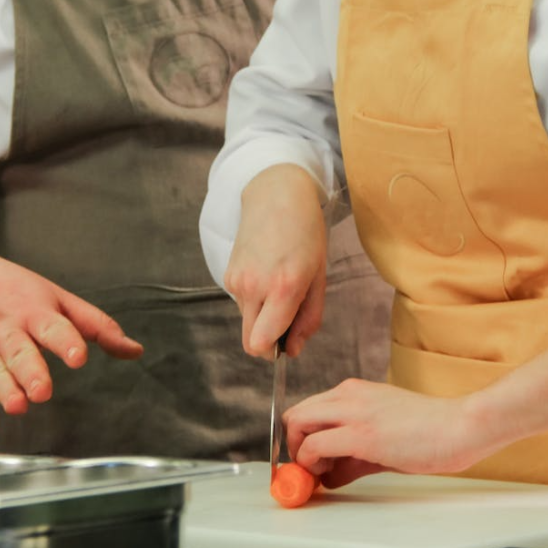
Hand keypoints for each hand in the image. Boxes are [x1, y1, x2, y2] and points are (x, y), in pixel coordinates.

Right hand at [0, 244, 143, 436]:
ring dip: (6, 391)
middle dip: (31, 372)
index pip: (53, 327)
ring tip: (20, 406)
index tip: (78, 357)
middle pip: (20, 352)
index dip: (66, 342)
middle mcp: (7, 330)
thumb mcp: (57, 298)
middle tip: (44, 390)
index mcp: (34, 311)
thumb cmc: (13, 292)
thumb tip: (134, 350)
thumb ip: (96, 326)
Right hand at [223, 164, 327, 357]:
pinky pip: (242, 303)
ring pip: (247, 322)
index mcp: (283, 288)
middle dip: (268, 340)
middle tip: (288, 316)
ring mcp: (236, 280)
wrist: (276, 196)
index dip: (275, 351)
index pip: (262, 344)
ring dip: (263, 315)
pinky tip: (267, 273)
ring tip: (279, 283)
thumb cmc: (305, 233)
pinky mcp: (228, 274)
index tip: (288, 341)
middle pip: (250, 341)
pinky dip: (255, 299)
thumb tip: (292, 351)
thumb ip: (308, 319)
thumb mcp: (319, 277)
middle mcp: (254, 286)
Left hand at [283, 344, 547, 488]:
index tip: (307, 461)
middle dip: (293, 445)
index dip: (300, 438)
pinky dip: (310, 463)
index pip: (308, 409)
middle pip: (295, 414)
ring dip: (299, 454)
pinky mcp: (360, 434)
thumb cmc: (431, 430)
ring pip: (297, 425)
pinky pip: (314, 446)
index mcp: (354, 392)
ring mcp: (352, 412)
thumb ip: (353, 455)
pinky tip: (328, 475)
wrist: (461, 426)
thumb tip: (330, 474)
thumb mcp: (383, 439)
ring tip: (320, 473)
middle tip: (308, 469)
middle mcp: (348, 395)